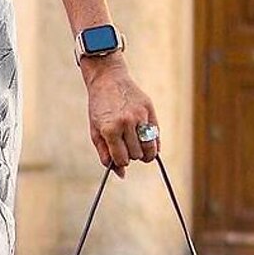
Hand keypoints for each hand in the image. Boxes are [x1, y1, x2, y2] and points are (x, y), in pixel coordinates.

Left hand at [82, 57, 159, 176]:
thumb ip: (106, 154)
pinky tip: (148, 142)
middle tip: (126, 145)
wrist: (108, 80)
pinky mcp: (150, 110)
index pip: (122, 159)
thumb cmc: (99, 108)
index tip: (119, 155)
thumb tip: (121, 174)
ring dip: (144, 152)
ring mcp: (140, 116)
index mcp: (110, 129)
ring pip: (149, 148)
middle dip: (131, 154)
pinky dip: (154, 144)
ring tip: (137, 145)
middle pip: (136, 155)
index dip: (120, 161)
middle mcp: (126, 123)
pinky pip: (157, 136)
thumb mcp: (96, 131)